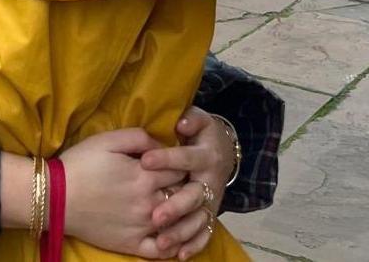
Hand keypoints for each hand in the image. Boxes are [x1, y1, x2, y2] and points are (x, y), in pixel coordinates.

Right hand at [55, 130, 186, 257]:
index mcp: (145, 175)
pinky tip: (173, 236)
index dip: (180, 164)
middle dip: (185, 188)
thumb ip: (139, 137)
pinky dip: (174, 245)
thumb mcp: (108, 139)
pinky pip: (163, 251)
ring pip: (178, 223)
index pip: (179, 170)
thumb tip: (162, 144)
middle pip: (183, 196)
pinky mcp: (133, 245)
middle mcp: (150, 203)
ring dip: (183, 215)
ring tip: (180, 206)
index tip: (178, 163)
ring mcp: (143, 227)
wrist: (56, 196)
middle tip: (182, 183)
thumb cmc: (81, 163)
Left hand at [138, 108, 233, 259]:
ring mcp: (211, 200)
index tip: (145, 161)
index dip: (167, 159)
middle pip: (193, 195)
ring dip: (180, 231)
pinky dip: (193, 244)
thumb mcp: (198, 120)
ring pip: (197, 219)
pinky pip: (204, 233)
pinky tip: (179, 255)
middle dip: (175, 206)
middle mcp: (209, 181)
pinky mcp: (210, 214)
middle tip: (155, 216)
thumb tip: (181, 124)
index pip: (184, 158)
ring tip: (161, 241)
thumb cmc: (200, 134)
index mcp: (205, 155)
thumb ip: (190, 120)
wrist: (223, 151)